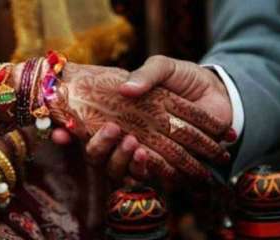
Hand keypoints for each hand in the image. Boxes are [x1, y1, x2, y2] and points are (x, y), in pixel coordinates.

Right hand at [48, 63, 229, 183]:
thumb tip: (124, 89)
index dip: (69, 136)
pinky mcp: (170, 165)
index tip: (60, 133)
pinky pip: (154, 177)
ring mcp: (148, 154)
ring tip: (136, 147)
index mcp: (120, 117)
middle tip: (113, 131)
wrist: (219, 92)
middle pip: (101, 158)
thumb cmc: (185, 80)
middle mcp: (129, 140)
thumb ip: (146, 74)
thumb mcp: (164, 68)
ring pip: (122, 172)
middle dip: (101, 149)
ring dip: (124, 162)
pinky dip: (152, 171)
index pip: (87, 131)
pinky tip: (153, 157)